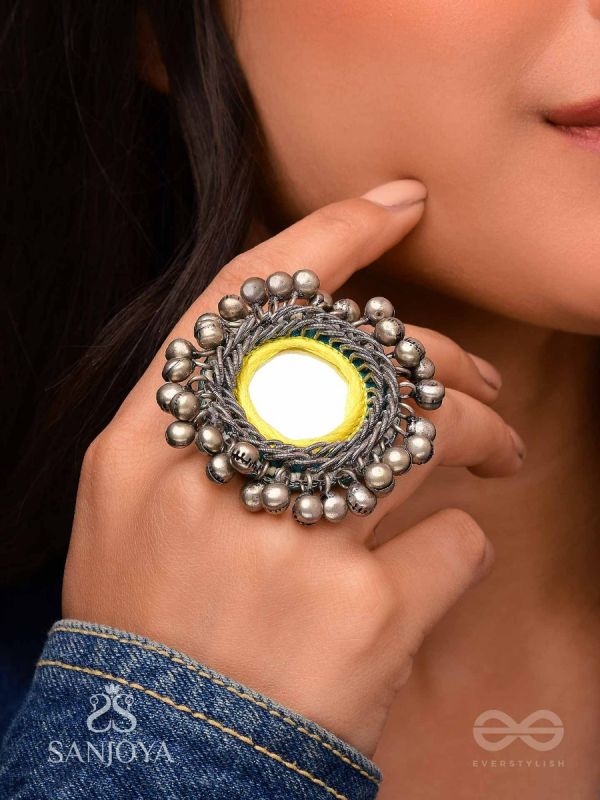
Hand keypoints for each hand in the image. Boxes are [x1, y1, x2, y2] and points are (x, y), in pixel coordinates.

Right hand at [63, 179, 523, 757]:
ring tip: (504, 452)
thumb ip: (210, 428)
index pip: (245, 299)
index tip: (399, 206)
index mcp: (146, 444)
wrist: (159, 758)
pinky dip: (462, 544)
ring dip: (480, 433)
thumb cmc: (154, 624)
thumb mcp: (137, 510)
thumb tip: (324, 367)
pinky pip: (455, 545)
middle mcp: (212, 477)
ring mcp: (288, 545)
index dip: (330, 239)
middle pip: (357, 357)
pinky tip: (435, 569)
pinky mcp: (362, 617)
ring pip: (426, 431)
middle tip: (481, 383)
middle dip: (438, 356)